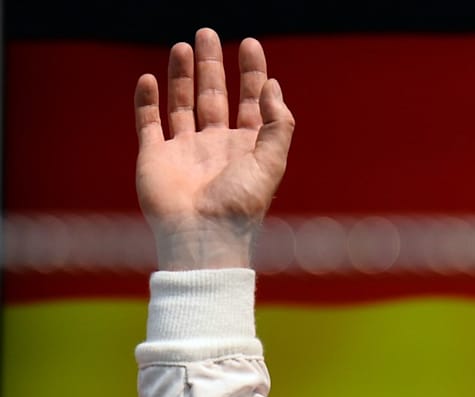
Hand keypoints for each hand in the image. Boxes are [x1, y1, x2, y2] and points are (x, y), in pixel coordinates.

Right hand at [134, 28, 294, 269]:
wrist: (202, 235)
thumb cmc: (240, 203)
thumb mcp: (271, 162)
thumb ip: (278, 124)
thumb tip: (274, 87)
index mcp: (246, 147)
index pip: (251, 101)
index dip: (253, 73)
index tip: (250, 44)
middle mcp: (215, 146)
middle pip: (214, 95)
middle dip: (212, 65)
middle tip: (209, 33)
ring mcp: (184, 150)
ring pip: (182, 103)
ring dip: (182, 75)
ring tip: (184, 46)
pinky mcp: (155, 157)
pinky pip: (149, 123)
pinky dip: (147, 101)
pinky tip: (149, 79)